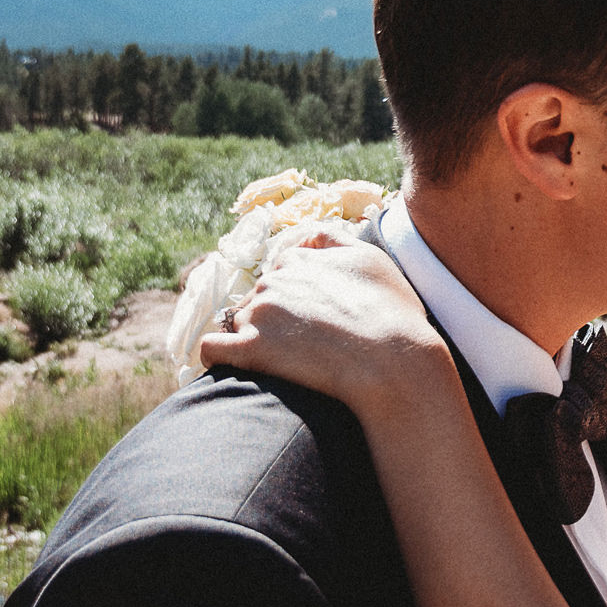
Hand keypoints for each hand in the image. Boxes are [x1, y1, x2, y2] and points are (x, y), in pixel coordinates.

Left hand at [197, 225, 453, 419]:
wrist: (394, 361)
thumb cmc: (392, 314)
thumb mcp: (372, 259)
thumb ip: (334, 240)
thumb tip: (307, 238)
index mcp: (299, 257)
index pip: (281, 271)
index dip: (296, 296)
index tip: (313, 319)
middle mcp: (273, 279)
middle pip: (258, 298)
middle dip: (274, 318)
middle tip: (304, 346)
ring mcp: (259, 313)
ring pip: (238, 322)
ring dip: (253, 339)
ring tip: (284, 364)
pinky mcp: (251, 350)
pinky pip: (212, 350)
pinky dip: (218, 356)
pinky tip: (234, 367)